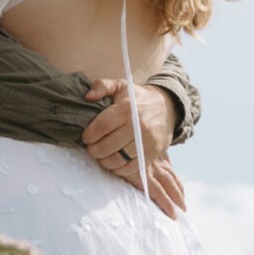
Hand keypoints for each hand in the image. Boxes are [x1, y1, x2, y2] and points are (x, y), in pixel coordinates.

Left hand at [82, 80, 184, 216]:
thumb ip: (102, 86)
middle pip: (108, 146)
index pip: (102, 126)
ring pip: (119, 159)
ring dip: (105, 161)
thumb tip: (88, 96)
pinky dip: (120, 169)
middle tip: (91, 149)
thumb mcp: (121, 85)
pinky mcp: (152, 153)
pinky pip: (132, 167)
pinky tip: (114, 163)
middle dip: (94, 150)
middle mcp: (138, 126)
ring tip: (100, 156)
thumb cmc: (138, 98)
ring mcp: (146, 141)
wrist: (168, 107)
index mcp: (127, 109)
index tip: (85, 137)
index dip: (90, 134)